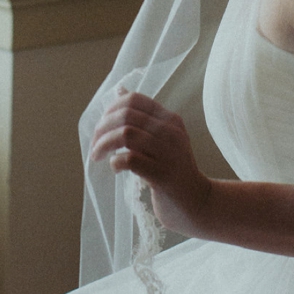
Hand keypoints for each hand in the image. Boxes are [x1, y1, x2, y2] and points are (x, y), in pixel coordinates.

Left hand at [90, 87, 212, 236]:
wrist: (198, 203)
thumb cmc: (174, 170)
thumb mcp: (163, 139)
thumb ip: (142, 118)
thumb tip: (120, 91)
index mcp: (170, 120)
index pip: (134, 100)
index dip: (111, 110)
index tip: (102, 127)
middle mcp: (171, 133)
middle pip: (126, 115)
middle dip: (102, 128)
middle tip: (95, 145)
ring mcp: (169, 154)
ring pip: (126, 134)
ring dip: (104, 144)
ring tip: (98, 155)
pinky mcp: (163, 175)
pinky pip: (131, 159)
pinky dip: (116, 161)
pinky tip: (116, 168)